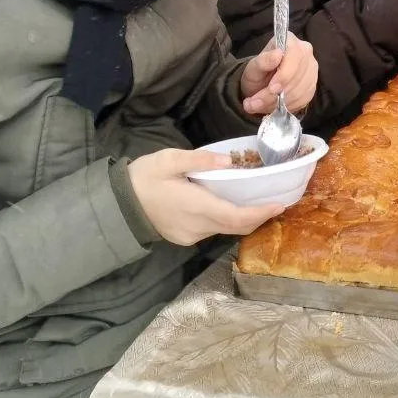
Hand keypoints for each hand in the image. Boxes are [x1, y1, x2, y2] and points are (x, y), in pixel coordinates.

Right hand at [127, 148, 284, 245]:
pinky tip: (229, 205)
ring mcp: (191, 236)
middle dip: (258, 216)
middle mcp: (198, 227)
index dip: (260, 214)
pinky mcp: (184, 238)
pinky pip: (212, 230)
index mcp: (197, 207)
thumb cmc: (144, 177)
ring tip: (256, 199)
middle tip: (275, 202)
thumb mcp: (170, 159)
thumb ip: (200, 160)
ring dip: (241, 217)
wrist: (118, 203)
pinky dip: (225, 219)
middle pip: (236, 226)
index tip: (279, 205)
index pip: (237, 217)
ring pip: (224, 229)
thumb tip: (229, 161)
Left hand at [239, 32, 317, 115]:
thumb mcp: (253, 67)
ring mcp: (312, 70)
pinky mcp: (312, 86)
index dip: (284, 75)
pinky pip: (303, 100)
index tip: (271, 88)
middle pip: (298, 76)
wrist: (261, 86)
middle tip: (255, 103)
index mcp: (291, 42)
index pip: (295, 56)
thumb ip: (263, 61)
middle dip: (277, 94)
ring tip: (259, 106)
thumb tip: (277, 54)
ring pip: (301, 91)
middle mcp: (306, 53)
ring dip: (279, 103)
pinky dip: (286, 106)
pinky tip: (273, 106)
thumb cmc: (257, 73)